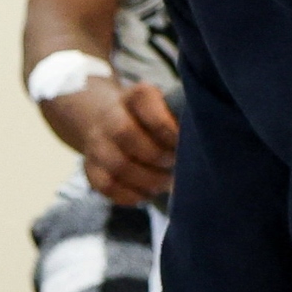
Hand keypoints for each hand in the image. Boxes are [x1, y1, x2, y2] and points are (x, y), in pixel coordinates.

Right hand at [50, 81, 177, 204]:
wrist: (109, 121)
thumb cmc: (151, 119)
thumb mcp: (166, 107)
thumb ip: (180, 119)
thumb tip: (200, 143)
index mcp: (134, 97)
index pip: (143, 101)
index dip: (165, 125)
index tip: (182, 140)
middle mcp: (109, 116)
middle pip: (124, 133)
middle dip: (156, 155)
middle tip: (173, 164)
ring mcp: (97, 144)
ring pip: (117, 165)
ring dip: (148, 179)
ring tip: (166, 182)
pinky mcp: (91, 169)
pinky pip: (107, 186)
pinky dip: (132, 195)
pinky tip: (148, 192)